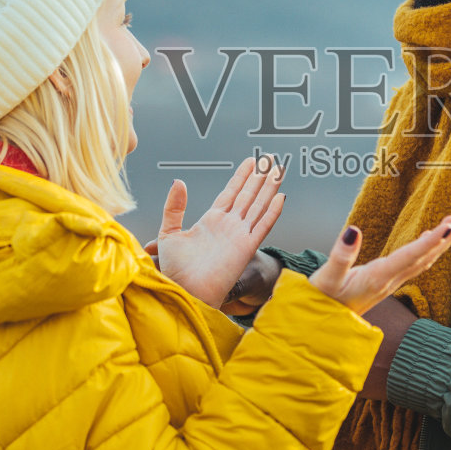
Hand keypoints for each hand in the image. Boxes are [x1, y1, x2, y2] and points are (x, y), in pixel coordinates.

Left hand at [156, 156, 285, 307]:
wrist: (185, 291)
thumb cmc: (175, 270)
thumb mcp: (170, 233)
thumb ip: (174, 207)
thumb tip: (178, 181)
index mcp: (212, 221)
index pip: (231, 192)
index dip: (242, 176)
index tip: (251, 161)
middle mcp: (228, 226)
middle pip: (248, 195)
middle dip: (259, 176)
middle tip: (269, 158)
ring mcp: (239, 235)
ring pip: (258, 205)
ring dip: (268, 187)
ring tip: (277, 170)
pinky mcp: (246, 247)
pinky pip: (263, 225)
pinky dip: (273, 211)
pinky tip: (281, 197)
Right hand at [308, 214, 450, 314]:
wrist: (321, 326)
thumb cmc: (321, 301)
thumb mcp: (327, 278)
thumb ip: (341, 255)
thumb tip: (353, 231)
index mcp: (377, 278)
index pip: (410, 256)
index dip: (430, 240)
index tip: (450, 225)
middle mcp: (389, 281)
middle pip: (425, 257)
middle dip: (446, 237)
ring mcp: (389, 283)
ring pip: (423, 261)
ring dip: (442, 243)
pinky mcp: (385, 283)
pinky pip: (414, 265)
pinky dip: (427, 249)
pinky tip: (431, 239)